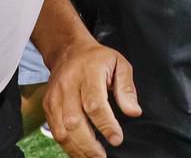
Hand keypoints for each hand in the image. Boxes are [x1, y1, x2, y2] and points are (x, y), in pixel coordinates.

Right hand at [43, 40, 141, 157]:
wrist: (69, 52)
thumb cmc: (98, 59)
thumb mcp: (120, 64)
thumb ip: (127, 89)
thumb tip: (134, 112)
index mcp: (88, 74)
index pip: (95, 104)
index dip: (106, 124)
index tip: (116, 139)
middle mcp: (68, 87)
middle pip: (74, 121)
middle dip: (89, 144)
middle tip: (102, 156)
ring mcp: (55, 98)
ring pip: (61, 130)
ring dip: (77, 148)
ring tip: (93, 157)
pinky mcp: (48, 106)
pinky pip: (54, 130)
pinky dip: (66, 145)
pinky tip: (79, 151)